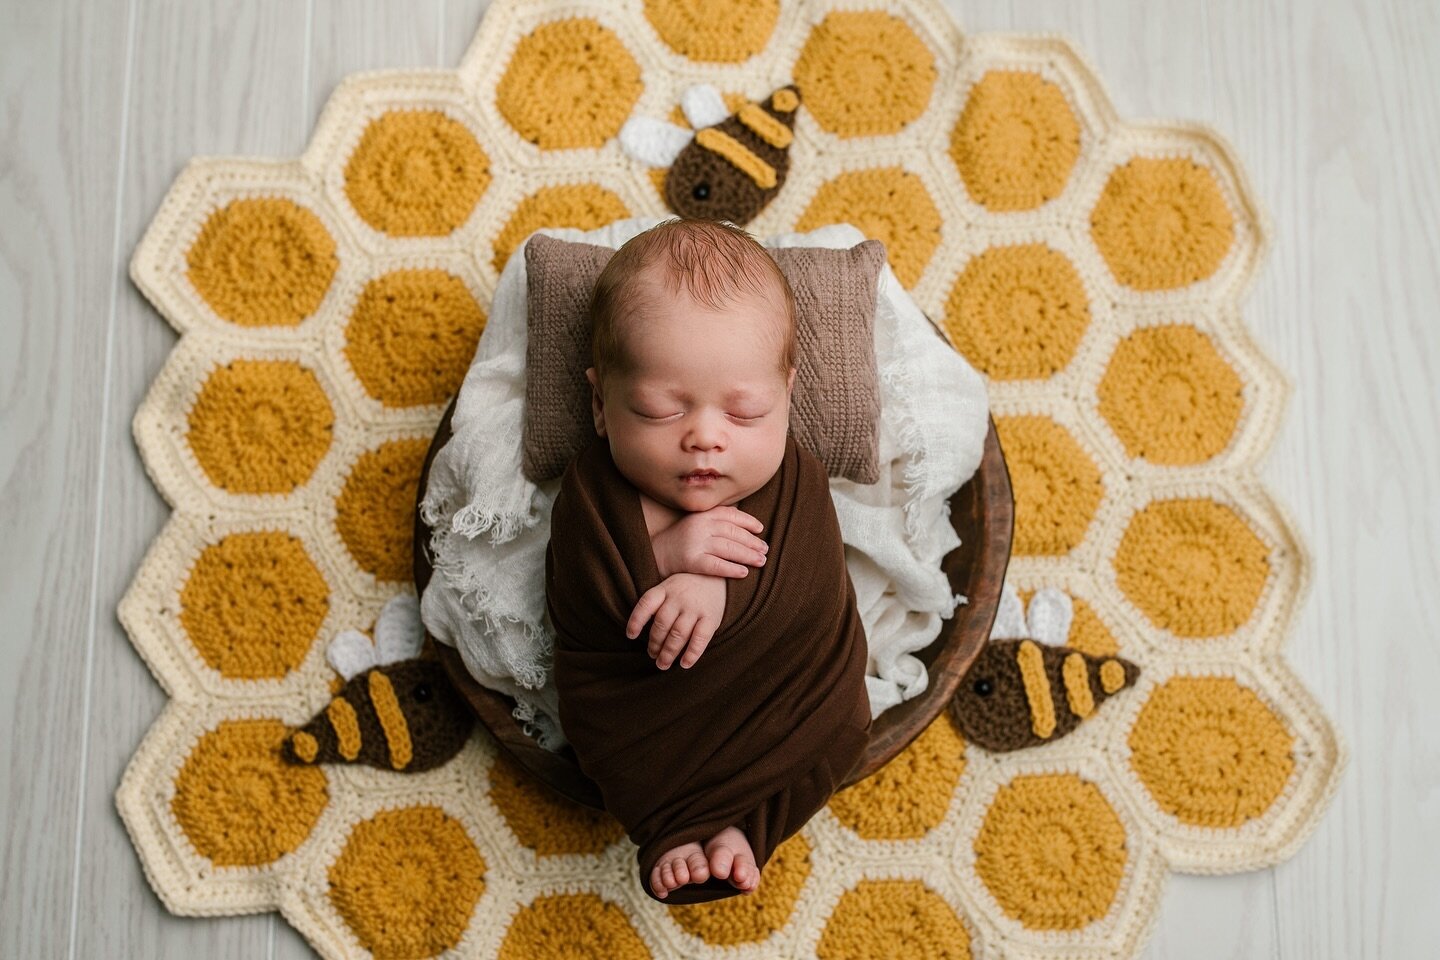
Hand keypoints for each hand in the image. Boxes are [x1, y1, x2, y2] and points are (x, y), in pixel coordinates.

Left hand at [626, 573, 726, 669]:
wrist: (718, 579)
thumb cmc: (688, 588)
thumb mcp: (670, 587)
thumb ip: (658, 604)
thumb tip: (639, 632)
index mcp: (665, 589)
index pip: (646, 604)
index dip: (636, 621)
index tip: (631, 636)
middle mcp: (679, 597)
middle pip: (661, 624)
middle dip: (654, 644)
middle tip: (652, 655)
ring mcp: (695, 607)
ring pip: (678, 634)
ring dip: (668, 652)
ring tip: (662, 664)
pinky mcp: (711, 617)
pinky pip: (700, 638)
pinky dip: (692, 653)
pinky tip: (684, 664)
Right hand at [651, 505, 767, 578]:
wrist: (656, 553)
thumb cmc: (683, 538)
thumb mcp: (698, 522)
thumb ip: (718, 518)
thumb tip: (748, 522)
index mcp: (703, 514)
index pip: (731, 515)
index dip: (748, 522)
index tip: (760, 530)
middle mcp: (700, 526)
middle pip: (733, 533)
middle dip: (752, 542)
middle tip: (765, 550)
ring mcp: (695, 543)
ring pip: (728, 548)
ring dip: (748, 555)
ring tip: (761, 561)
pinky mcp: (691, 561)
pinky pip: (716, 565)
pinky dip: (732, 569)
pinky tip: (744, 573)